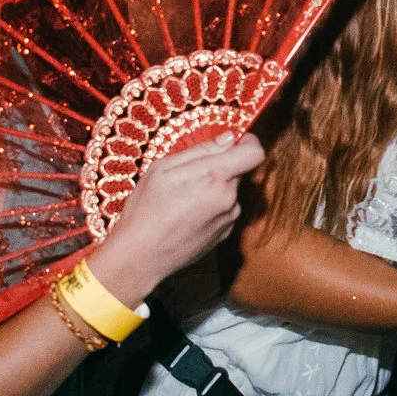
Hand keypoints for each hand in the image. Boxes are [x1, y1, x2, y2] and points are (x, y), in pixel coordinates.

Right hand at [95, 132, 263, 299]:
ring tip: (184, 199)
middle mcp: (229, 198)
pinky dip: (212, 207)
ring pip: (231, 192)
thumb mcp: (163, 169)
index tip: (233, 142)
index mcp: (215, 176)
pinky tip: (187, 215)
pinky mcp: (224, 234)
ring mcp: (228, 219)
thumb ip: (200, 150)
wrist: (141, 256)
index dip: (247, 143)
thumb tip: (228, 139)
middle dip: (221, 167)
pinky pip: (225, 211)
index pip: (254, 153)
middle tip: (191, 174)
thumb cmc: (146, 210)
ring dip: (215, 189)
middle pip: (239, 171)